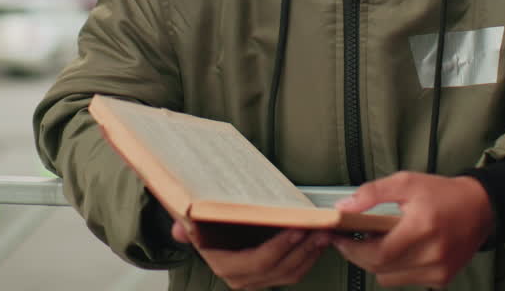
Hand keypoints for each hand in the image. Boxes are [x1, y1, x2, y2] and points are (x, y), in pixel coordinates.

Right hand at [172, 220, 328, 289]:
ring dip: (311, 253)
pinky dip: (309, 257)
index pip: (258, 262)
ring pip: (291, 273)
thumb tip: (179, 229)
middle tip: (320, 228)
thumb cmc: (205, 228)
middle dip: (304, 249)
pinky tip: (319, 242)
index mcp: (226, 266)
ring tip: (325, 233)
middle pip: (280, 269)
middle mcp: (242, 278)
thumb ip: (187, 227)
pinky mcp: (271, 276)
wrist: (208, 238)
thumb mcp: (194, 224)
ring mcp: (258, 280)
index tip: (296, 229)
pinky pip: (294, 272)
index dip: (279, 247)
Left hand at [332, 171, 494, 288]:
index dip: (352, 249)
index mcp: (422, 227)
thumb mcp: (406, 182)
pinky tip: (400, 250)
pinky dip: (396, 268)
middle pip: (380, 268)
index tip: (339, 238)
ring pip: (389, 278)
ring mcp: (438, 270)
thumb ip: (372, 193)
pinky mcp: (442, 279)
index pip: (377, 253)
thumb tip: (343, 208)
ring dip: (378, 263)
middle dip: (359, 255)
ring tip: (378, 242)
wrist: (480, 208)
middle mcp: (432, 254)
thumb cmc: (442, 193)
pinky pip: (405, 280)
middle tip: (351, 239)